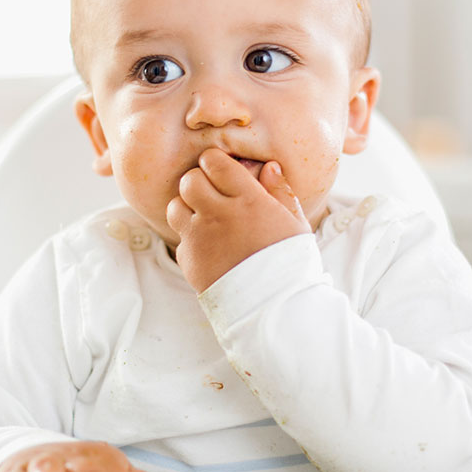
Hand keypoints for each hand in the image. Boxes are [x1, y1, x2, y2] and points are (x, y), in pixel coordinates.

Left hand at [166, 149, 309, 292]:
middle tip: (212, 193)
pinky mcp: (189, 260)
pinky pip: (180, 238)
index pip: (214, 162)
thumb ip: (281, 192)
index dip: (215, 162)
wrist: (274, 308)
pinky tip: (210, 247)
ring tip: (206, 219)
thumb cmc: (290, 265)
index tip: (222, 171)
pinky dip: (191, 239)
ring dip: (188, 208)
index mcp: (248, 201)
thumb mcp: (296, 225)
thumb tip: (269, 167)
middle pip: (189, 180)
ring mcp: (200, 238)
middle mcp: (219, 215)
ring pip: (175, 206)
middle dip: (199, 182)